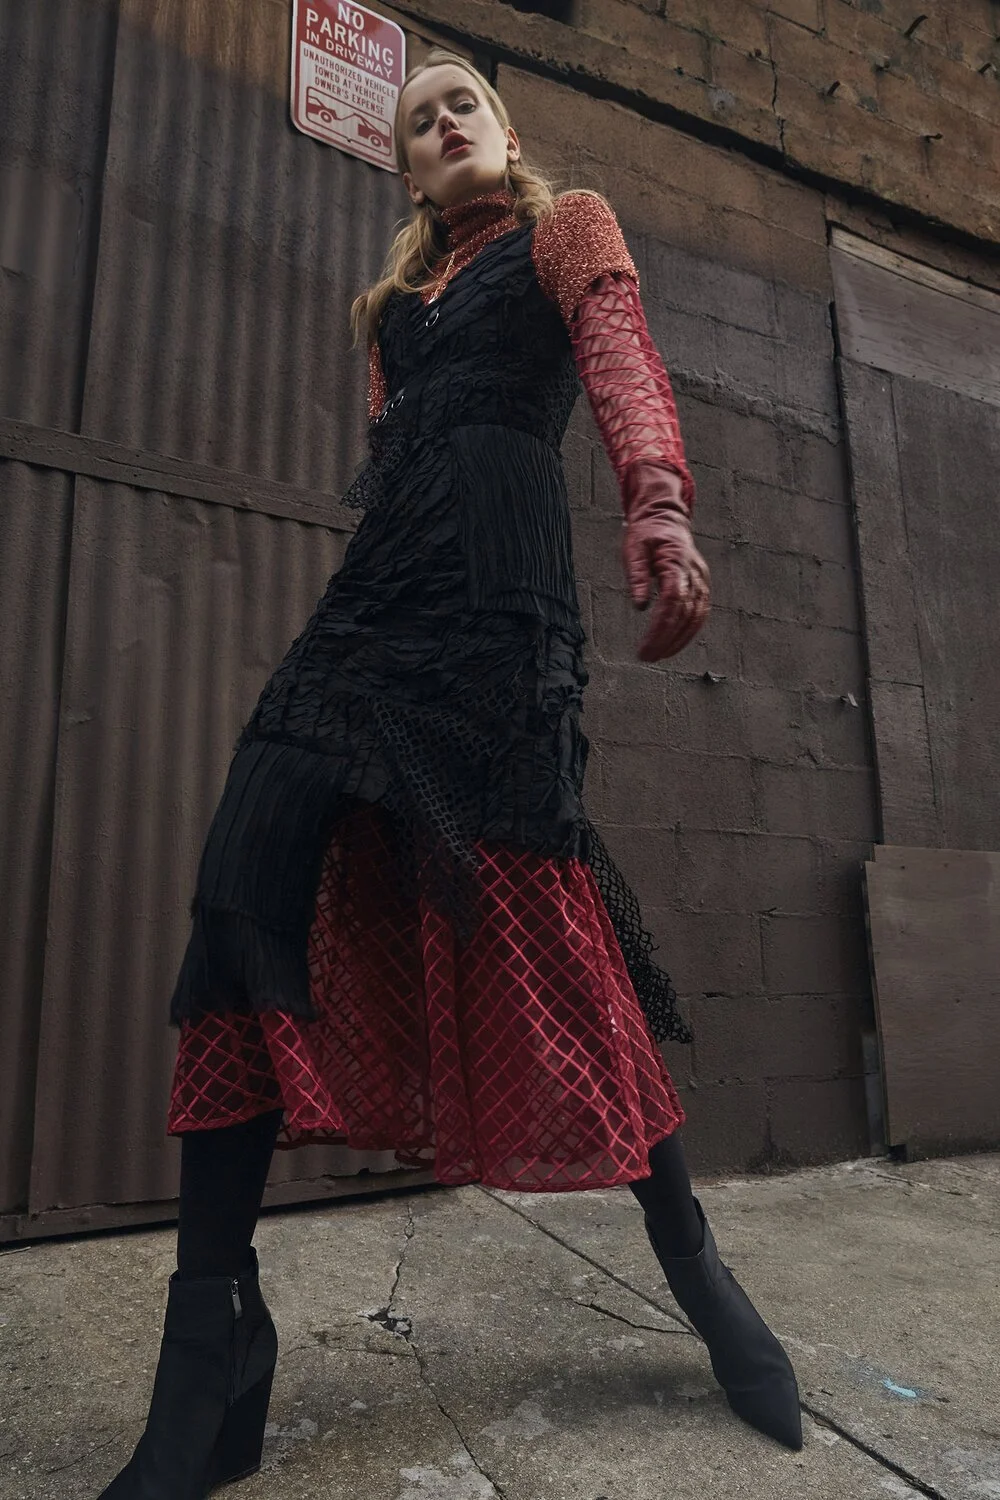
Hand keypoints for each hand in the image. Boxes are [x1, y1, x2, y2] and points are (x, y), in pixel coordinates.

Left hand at [621, 461, 710, 661]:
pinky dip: (689, 631)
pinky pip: (700, 613)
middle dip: (667, 639)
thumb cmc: (645, 534)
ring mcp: (701, 579)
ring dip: (679, 640)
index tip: (645, 647)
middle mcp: (694, 573)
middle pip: (685, 614)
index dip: (660, 628)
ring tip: (659, 655)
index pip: (672, 602)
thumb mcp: (633, 550)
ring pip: (697, 617)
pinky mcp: (702, 585)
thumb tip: (640, 606)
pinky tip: (674, 644)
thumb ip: (637, 577)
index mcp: (676, 562)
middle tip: (648, 657)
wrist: (664, 518)